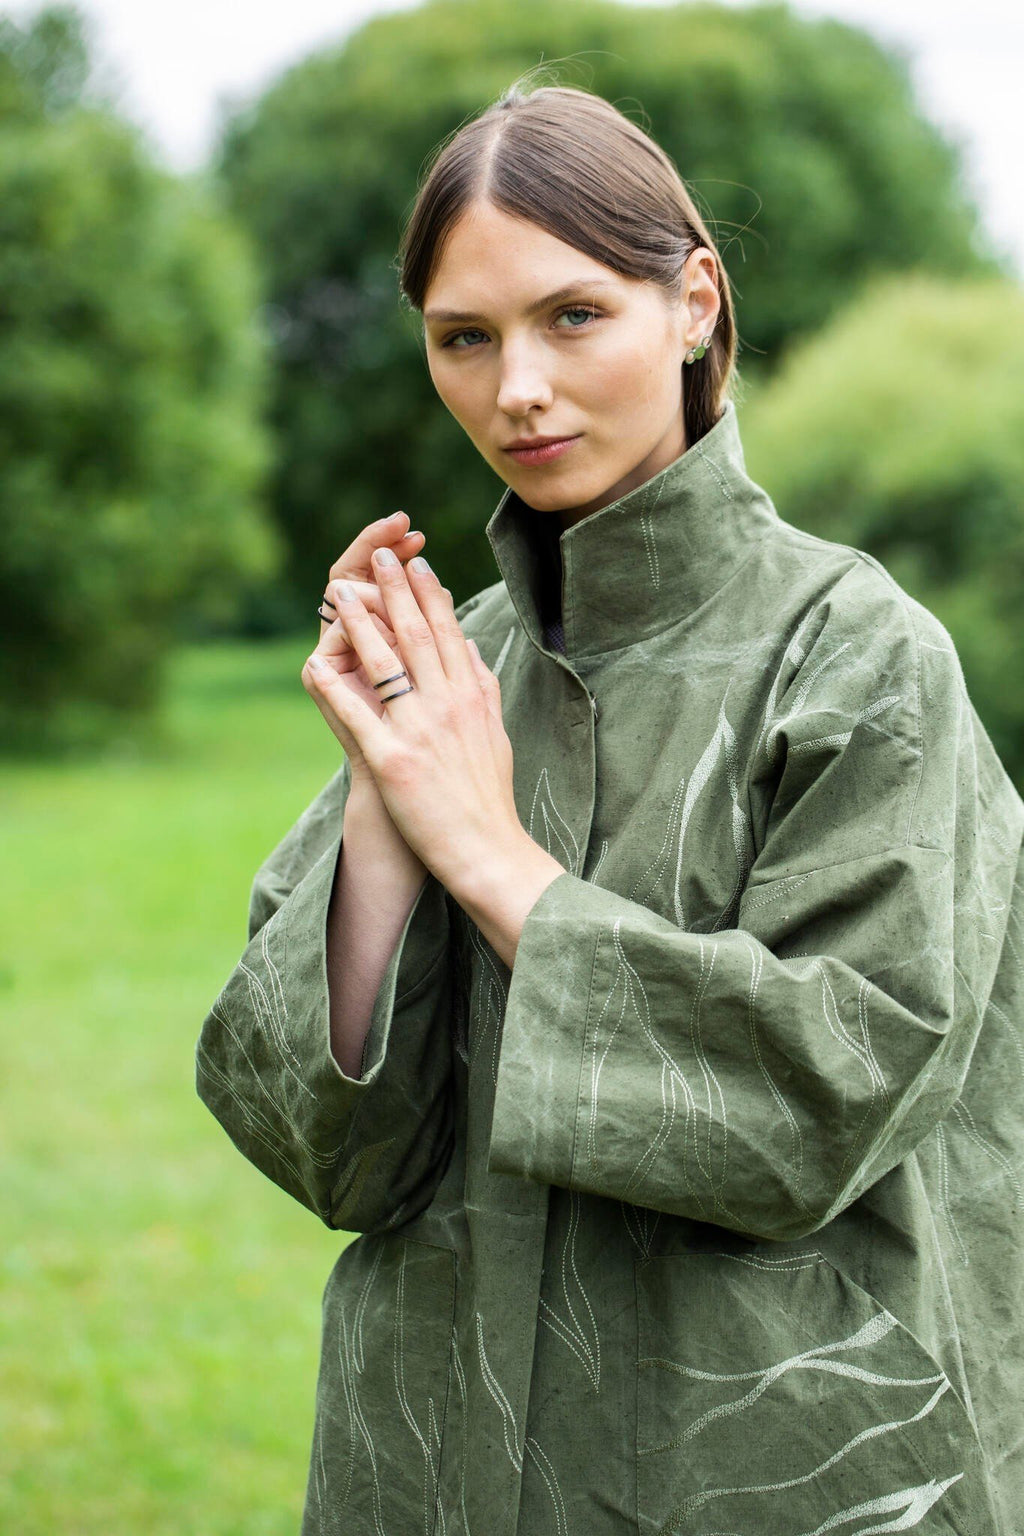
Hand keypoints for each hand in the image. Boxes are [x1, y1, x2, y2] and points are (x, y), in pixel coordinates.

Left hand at [302, 544, 526, 892]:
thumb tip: (470, 648)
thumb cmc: (488, 796)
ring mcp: (420, 731)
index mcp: (474, 696)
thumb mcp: (495, 732)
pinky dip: (335, 686)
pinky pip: (358, 714)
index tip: (415, 565)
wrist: (486, 849)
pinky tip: (316, 660)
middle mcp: (450, 705)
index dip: (429, 594)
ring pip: (386, 663)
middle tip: (380, 555)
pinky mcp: (394, 760)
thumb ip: (483, 687)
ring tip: (342, 594)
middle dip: (395, 590)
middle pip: (418, 635)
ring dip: (361, 623)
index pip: (449, 632)